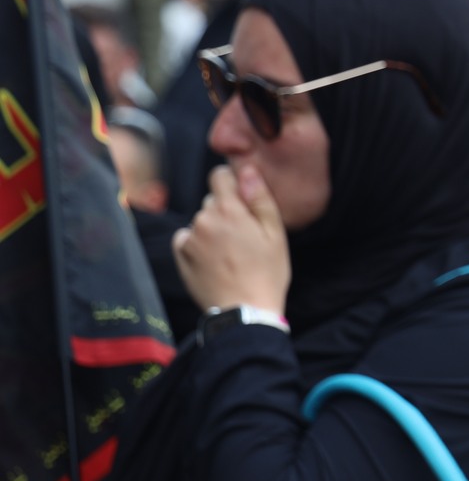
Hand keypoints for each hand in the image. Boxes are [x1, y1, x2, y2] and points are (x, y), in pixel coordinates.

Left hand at [172, 164, 290, 313]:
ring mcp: (189, 237)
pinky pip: (188, 237)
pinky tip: (216, 260)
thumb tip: (247, 170)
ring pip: (202, 220)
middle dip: (227, 210)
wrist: (243, 311)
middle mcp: (203, 219)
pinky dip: (199, 243)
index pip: (219, 175)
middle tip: (245, 236)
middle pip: (213, 201)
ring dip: (214, 228)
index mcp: (228, 210)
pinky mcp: (181, 254)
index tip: (243, 198)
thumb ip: (260, 198)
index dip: (233, 182)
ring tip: (232, 253)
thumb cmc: (266, 273)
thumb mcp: (275, 234)